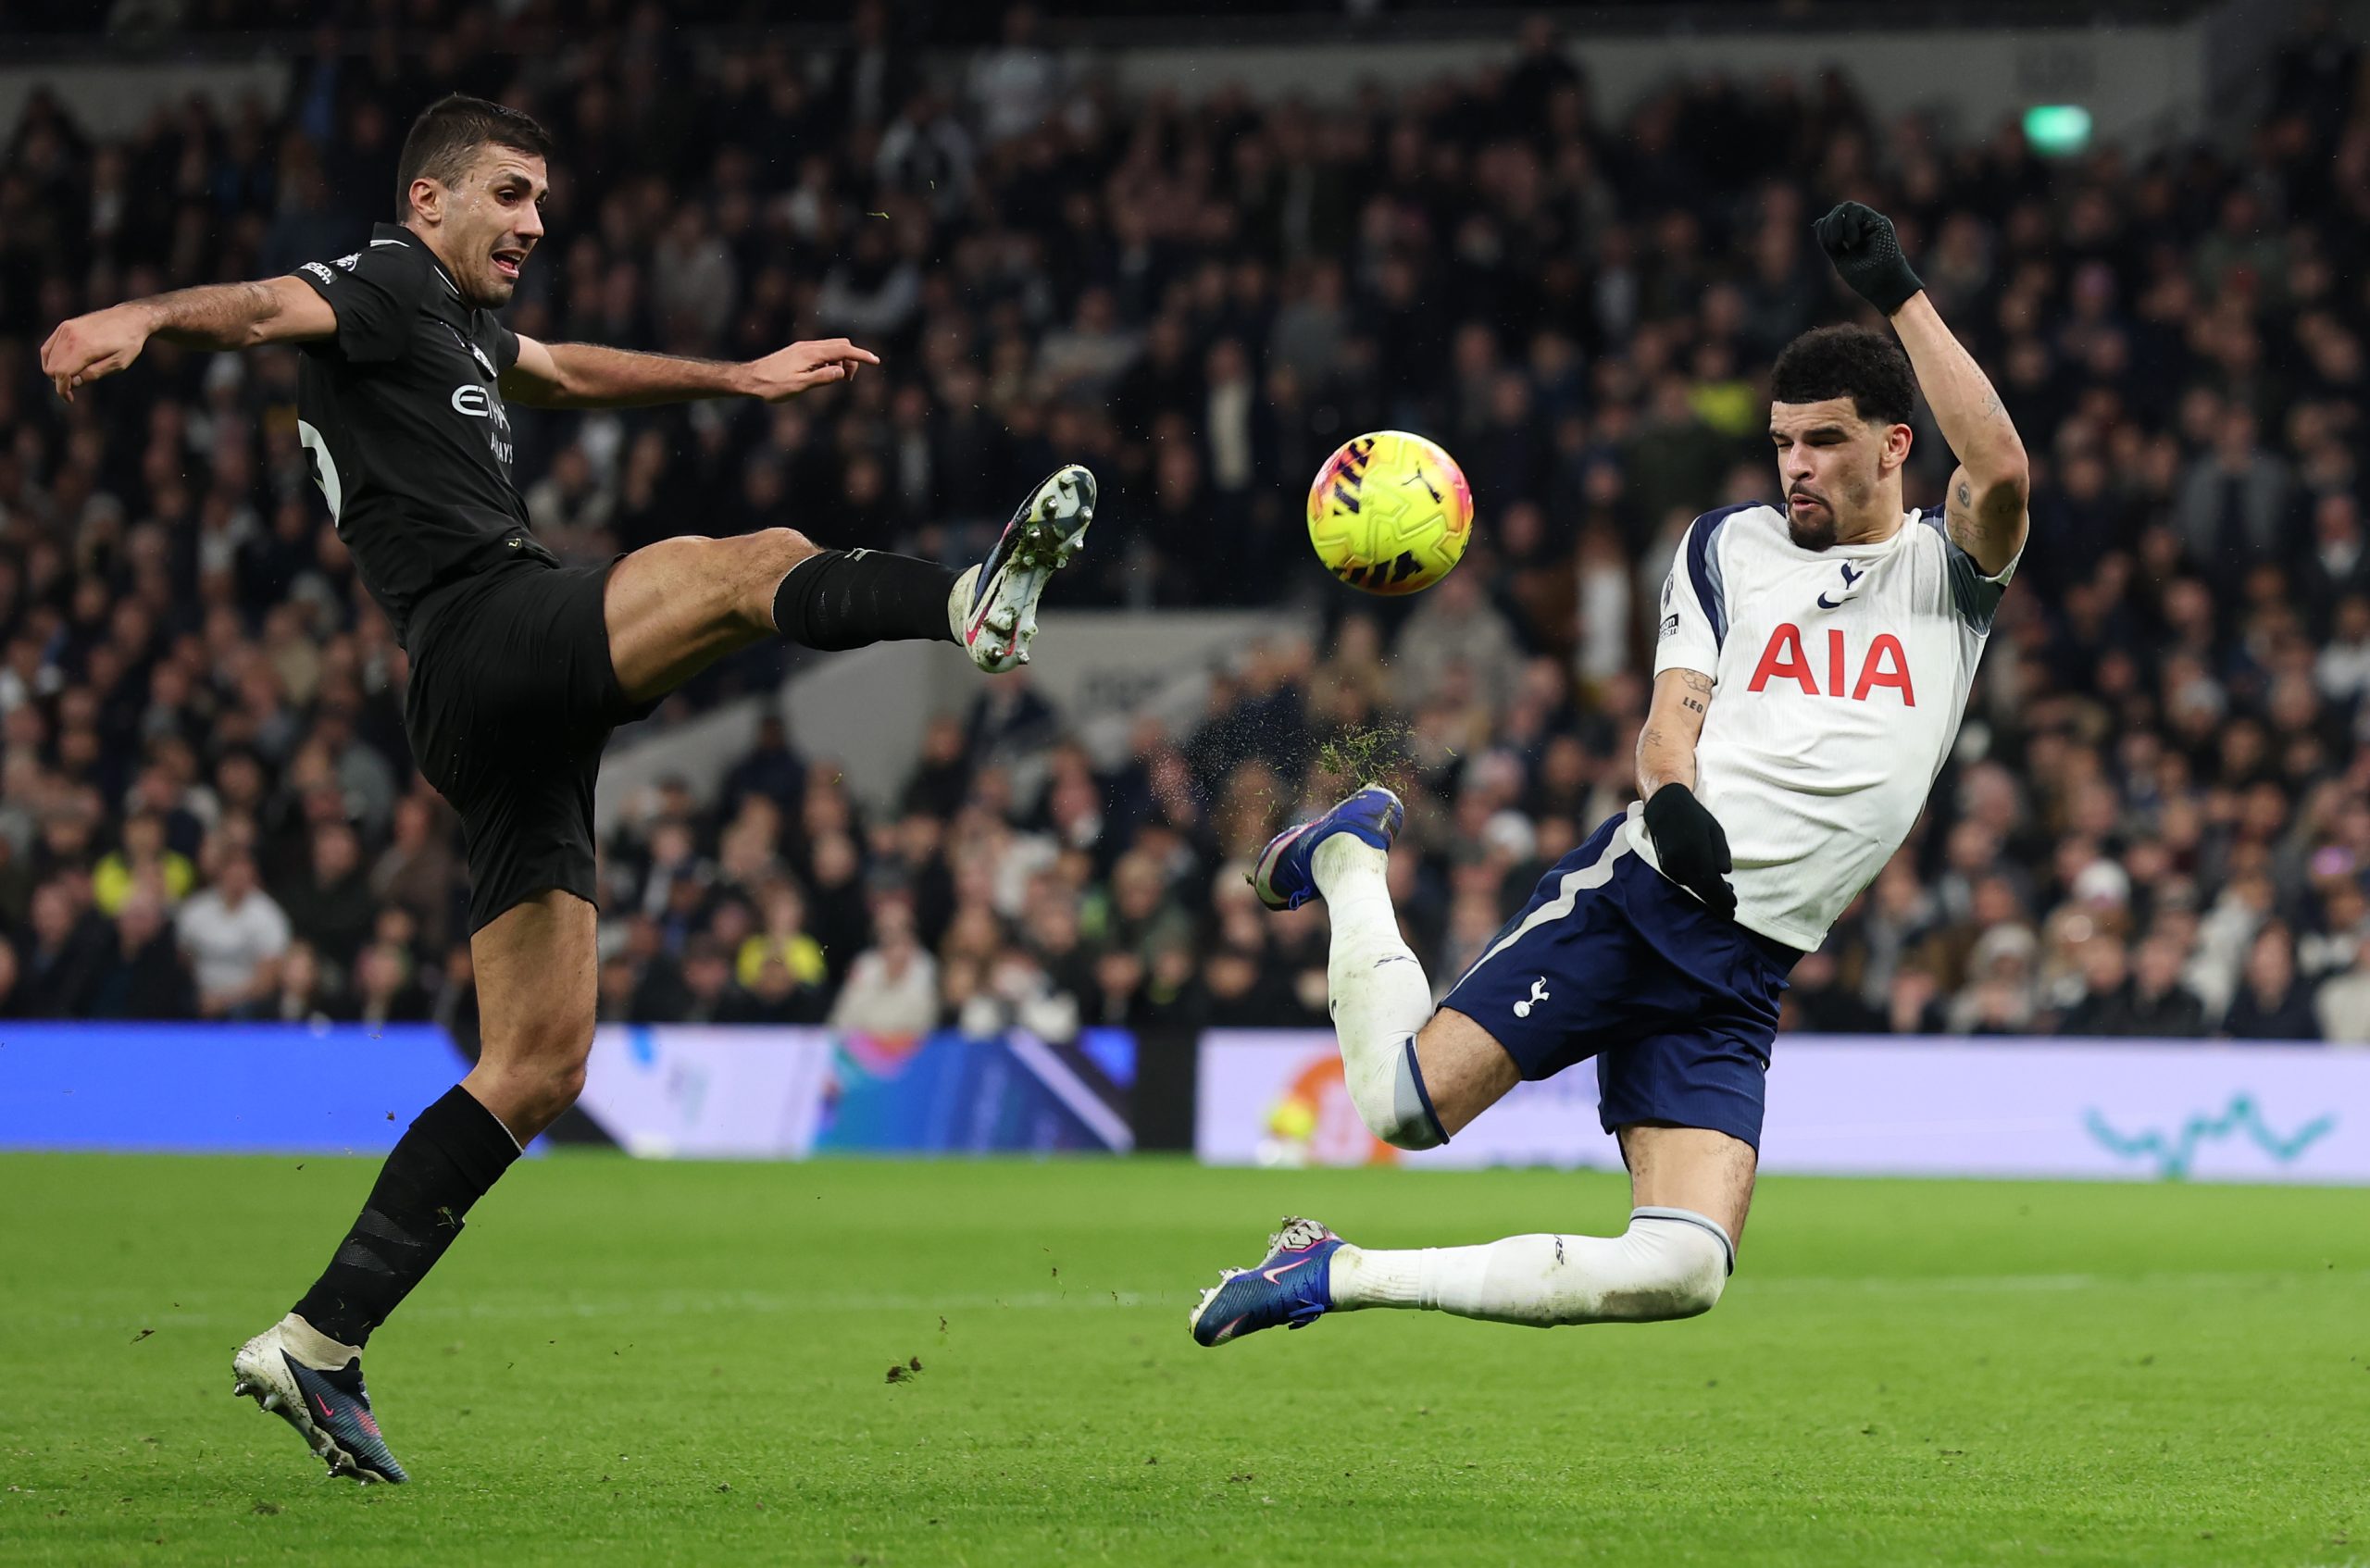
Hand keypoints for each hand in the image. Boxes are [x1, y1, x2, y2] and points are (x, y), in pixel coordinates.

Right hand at [39, 303, 154, 402]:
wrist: (130, 318)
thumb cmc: (128, 343)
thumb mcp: (118, 364)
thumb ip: (94, 374)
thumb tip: (73, 382)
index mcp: (85, 347)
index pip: (61, 373)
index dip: (62, 389)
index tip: (69, 399)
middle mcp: (71, 336)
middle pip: (52, 367)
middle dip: (60, 381)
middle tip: (75, 387)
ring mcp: (66, 329)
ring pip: (48, 357)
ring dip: (55, 371)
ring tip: (73, 376)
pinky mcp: (65, 326)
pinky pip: (49, 347)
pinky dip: (52, 359)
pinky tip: (65, 366)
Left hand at [739, 338, 880, 401]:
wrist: (749, 378)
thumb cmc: (772, 386)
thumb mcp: (799, 386)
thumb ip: (822, 378)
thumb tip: (842, 372)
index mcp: (812, 353)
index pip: (844, 349)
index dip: (862, 355)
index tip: (876, 361)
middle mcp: (809, 346)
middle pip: (841, 345)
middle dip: (852, 359)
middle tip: (847, 381)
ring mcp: (803, 348)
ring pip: (832, 348)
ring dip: (841, 361)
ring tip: (835, 380)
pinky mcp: (798, 352)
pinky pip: (822, 351)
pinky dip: (831, 360)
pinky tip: (823, 375)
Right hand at [1643, 783, 1736, 918]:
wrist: (1665, 809)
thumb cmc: (1695, 817)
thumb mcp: (1715, 830)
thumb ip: (1721, 852)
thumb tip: (1725, 873)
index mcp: (1696, 851)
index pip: (1711, 882)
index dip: (1723, 897)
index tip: (1734, 906)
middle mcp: (1681, 862)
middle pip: (1701, 890)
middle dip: (1717, 903)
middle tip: (1730, 912)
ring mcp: (1671, 866)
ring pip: (1693, 886)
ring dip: (1708, 893)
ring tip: (1723, 893)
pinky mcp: (1666, 867)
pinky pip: (1684, 881)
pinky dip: (1697, 884)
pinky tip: (1706, 882)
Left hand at [1813, 201, 1923, 316]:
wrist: (1882, 284)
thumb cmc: (1863, 277)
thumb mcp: (1840, 258)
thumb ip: (1829, 242)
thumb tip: (1818, 222)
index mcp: (1850, 235)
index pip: (1830, 220)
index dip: (1824, 228)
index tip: (1830, 246)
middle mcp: (1861, 226)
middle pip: (1838, 211)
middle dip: (1830, 225)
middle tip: (1834, 244)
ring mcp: (1870, 222)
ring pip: (1847, 206)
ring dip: (1837, 223)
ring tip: (1842, 242)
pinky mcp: (1879, 221)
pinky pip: (1857, 210)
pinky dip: (1850, 225)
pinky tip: (1854, 242)